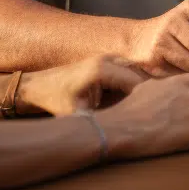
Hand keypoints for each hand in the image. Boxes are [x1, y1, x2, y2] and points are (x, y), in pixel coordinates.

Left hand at [18, 56, 146, 115]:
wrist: (38, 85)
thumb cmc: (56, 99)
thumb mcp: (78, 115)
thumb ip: (101, 120)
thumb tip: (124, 132)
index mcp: (102, 69)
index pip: (137, 83)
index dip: (146, 100)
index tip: (149, 117)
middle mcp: (108, 59)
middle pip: (140, 75)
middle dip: (147, 94)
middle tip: (149, 114)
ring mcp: (108, 58)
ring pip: (136, 72)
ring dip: (140, 89)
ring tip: (142, 109)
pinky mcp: (106, 61)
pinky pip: (128, 72)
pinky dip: (132, 86)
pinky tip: (130, 103)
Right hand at [96, 74, 188, 160]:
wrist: (125, 126)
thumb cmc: (133, 106)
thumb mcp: (152, 85)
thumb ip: (169, 86)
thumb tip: (174, 91)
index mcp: (187, 80)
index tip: (181, 112)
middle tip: (175, 126)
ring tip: (169, 135)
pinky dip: (187, 143)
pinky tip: (170, 142)